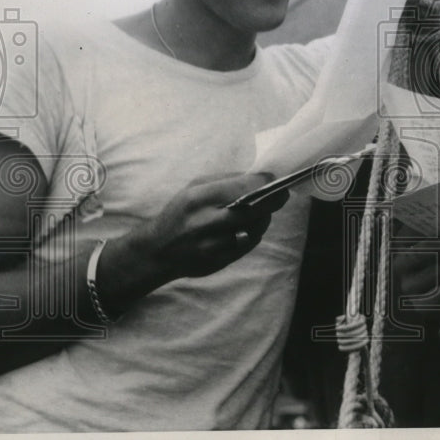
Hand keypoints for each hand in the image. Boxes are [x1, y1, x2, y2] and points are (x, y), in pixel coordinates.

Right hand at [126, 173, 288, 284]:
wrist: (158, 251)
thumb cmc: (180, 213)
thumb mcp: (194, 188)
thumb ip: (225, 181)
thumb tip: (258, 177)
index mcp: (197, 198)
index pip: (242, 188)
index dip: (264, 183)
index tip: (274, 179)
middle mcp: (204, 223)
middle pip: (253, 210)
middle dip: (273, 200)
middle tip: (281, 194)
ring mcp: (212, 245)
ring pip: (254, 229)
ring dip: (264, 218)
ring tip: (262, 210)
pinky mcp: (218, 262)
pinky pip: (248, 244)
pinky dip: (254, 233)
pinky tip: (249, 227)